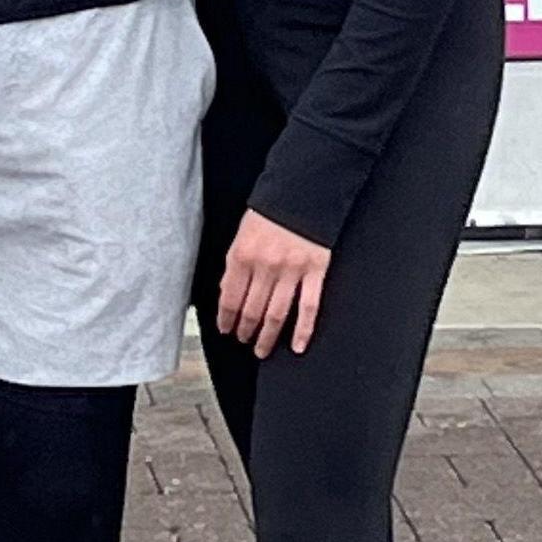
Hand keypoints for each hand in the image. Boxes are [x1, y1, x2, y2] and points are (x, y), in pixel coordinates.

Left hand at [218, 209, 332, 359]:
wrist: (303, 191)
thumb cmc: (271, 210)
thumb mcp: (242, 233)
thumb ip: (234, 263)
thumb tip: (227, 292)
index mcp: (243, 255)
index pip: (230, 298)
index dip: (226, 318)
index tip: (225, 329)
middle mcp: (265, 266)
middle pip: (252, 310)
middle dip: (245, 330)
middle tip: (243, 340)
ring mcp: (292, 271)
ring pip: (277, 314)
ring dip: (267, 336)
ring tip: (262, 349)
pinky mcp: (315, 271)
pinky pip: (309, 307)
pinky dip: (303, 330)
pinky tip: (298, 346)